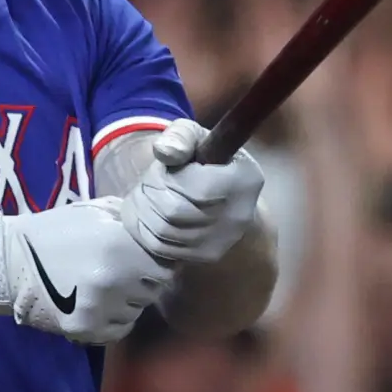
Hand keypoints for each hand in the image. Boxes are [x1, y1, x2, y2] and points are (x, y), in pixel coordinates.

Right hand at [0, 198, 170, 344]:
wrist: (12, 260)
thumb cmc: (58, 230)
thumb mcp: (98, 211)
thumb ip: (133, 220)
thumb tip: (162, 228)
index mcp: (121, 246)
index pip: (166, 265)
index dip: (156, 260)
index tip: (143, 257)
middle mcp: (115, 280)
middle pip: (154, 288)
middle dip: (143, 279)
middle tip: (121, 270)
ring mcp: (101, 308)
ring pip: (137, 310)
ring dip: (128, 300)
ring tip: (105, 286)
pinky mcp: (86, 330)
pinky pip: (119, 329)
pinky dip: (113, 319)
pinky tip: (97, 303)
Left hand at [117, 119, 265, 266]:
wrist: (220, 197)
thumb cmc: (205, 161)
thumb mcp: (194, 137)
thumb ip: (180, 136)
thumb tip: (165, 151)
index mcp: (246, 179)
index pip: (195, 187)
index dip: (171, 177)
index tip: (170, 168)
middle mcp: (240, 215)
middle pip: (175, 211)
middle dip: (153, 193)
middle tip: (152, 182)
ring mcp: (224, 240)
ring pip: (164, 231)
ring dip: (145, 210)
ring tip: (149, 196)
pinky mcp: (207, 255)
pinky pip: (162, 247)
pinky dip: (146, 230)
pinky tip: (150, 214)